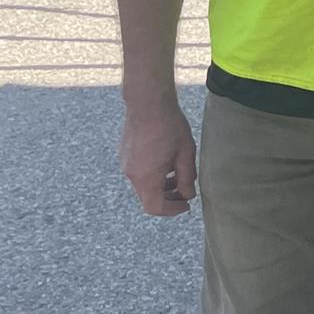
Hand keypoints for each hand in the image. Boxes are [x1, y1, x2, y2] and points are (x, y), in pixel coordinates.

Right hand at [121, 95, 195, 216]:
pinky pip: (139, 172)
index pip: (155, 207)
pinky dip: (153, 174)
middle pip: (148, 197)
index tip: (185, 206)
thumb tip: (187, 194)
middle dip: (168, 198)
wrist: (148, 103)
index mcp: (146, 178)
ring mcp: (125, 163)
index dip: (172, 210)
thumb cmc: (169, 127)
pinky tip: (167, 162)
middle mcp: (131, 174)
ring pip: (144, 184)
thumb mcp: (186, 154)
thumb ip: (186, 178)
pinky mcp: (125, 154)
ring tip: (179, 176)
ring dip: (161, 185)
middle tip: (185, 192)